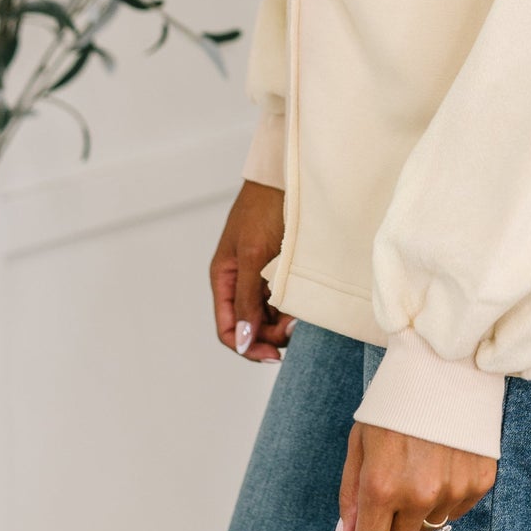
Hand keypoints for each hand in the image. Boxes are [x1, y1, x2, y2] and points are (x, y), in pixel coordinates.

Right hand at [209, 179, 293, 362]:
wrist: (290, 177)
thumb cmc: (264, 208)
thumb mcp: (253, 255)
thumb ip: (246, 299)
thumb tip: (242, 340)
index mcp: (224, 278)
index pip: (228, 328)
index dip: (247, 346)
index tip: (274, 354)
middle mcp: (240, 282)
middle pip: (251, 326)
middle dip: (271, 334)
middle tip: (296, 328)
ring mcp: (261, 276)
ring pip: (270, 316)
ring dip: (285, 322)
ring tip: (303, 315)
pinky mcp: (282, 269)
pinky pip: (284, 300)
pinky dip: (294, 307)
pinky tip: (306, 304)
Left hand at [336, 420, 496, 530]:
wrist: (444, 368)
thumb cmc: (393, 406)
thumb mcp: (359, 445)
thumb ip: (350, 498)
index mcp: (381, 487)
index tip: (368, 528)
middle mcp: (419, 495)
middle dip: (392, 525)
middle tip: (394, 486)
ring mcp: (453, 490)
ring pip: (430, 527)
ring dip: (421, 508)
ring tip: (420, 467)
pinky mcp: (480, 482)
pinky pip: (456, 510)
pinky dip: (447, 495)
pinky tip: (443, 462)